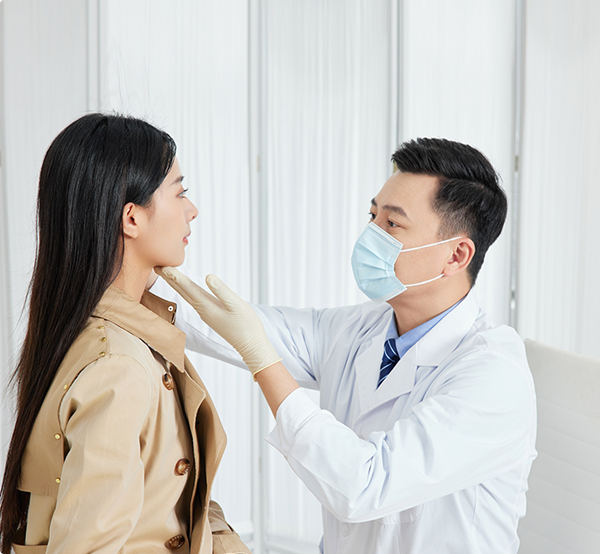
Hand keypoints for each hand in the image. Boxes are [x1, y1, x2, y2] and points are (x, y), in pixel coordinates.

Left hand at [155, 267, 279, 373]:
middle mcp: (203, 310)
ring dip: (177, 284)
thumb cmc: (246, 325)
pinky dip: (187, 291)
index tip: (162, 266)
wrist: (251, 345)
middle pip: (183, 291)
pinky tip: (187, 288)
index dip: (175, 276)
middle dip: (170, 278)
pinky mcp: (212, 315)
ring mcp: (206, 313)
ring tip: (168, 274)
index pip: (187, 288)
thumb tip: (208, 276)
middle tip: (156, 266)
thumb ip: (221, 291)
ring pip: (188, 295)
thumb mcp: (236, 305)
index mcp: (206, 306)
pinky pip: (195, 299)